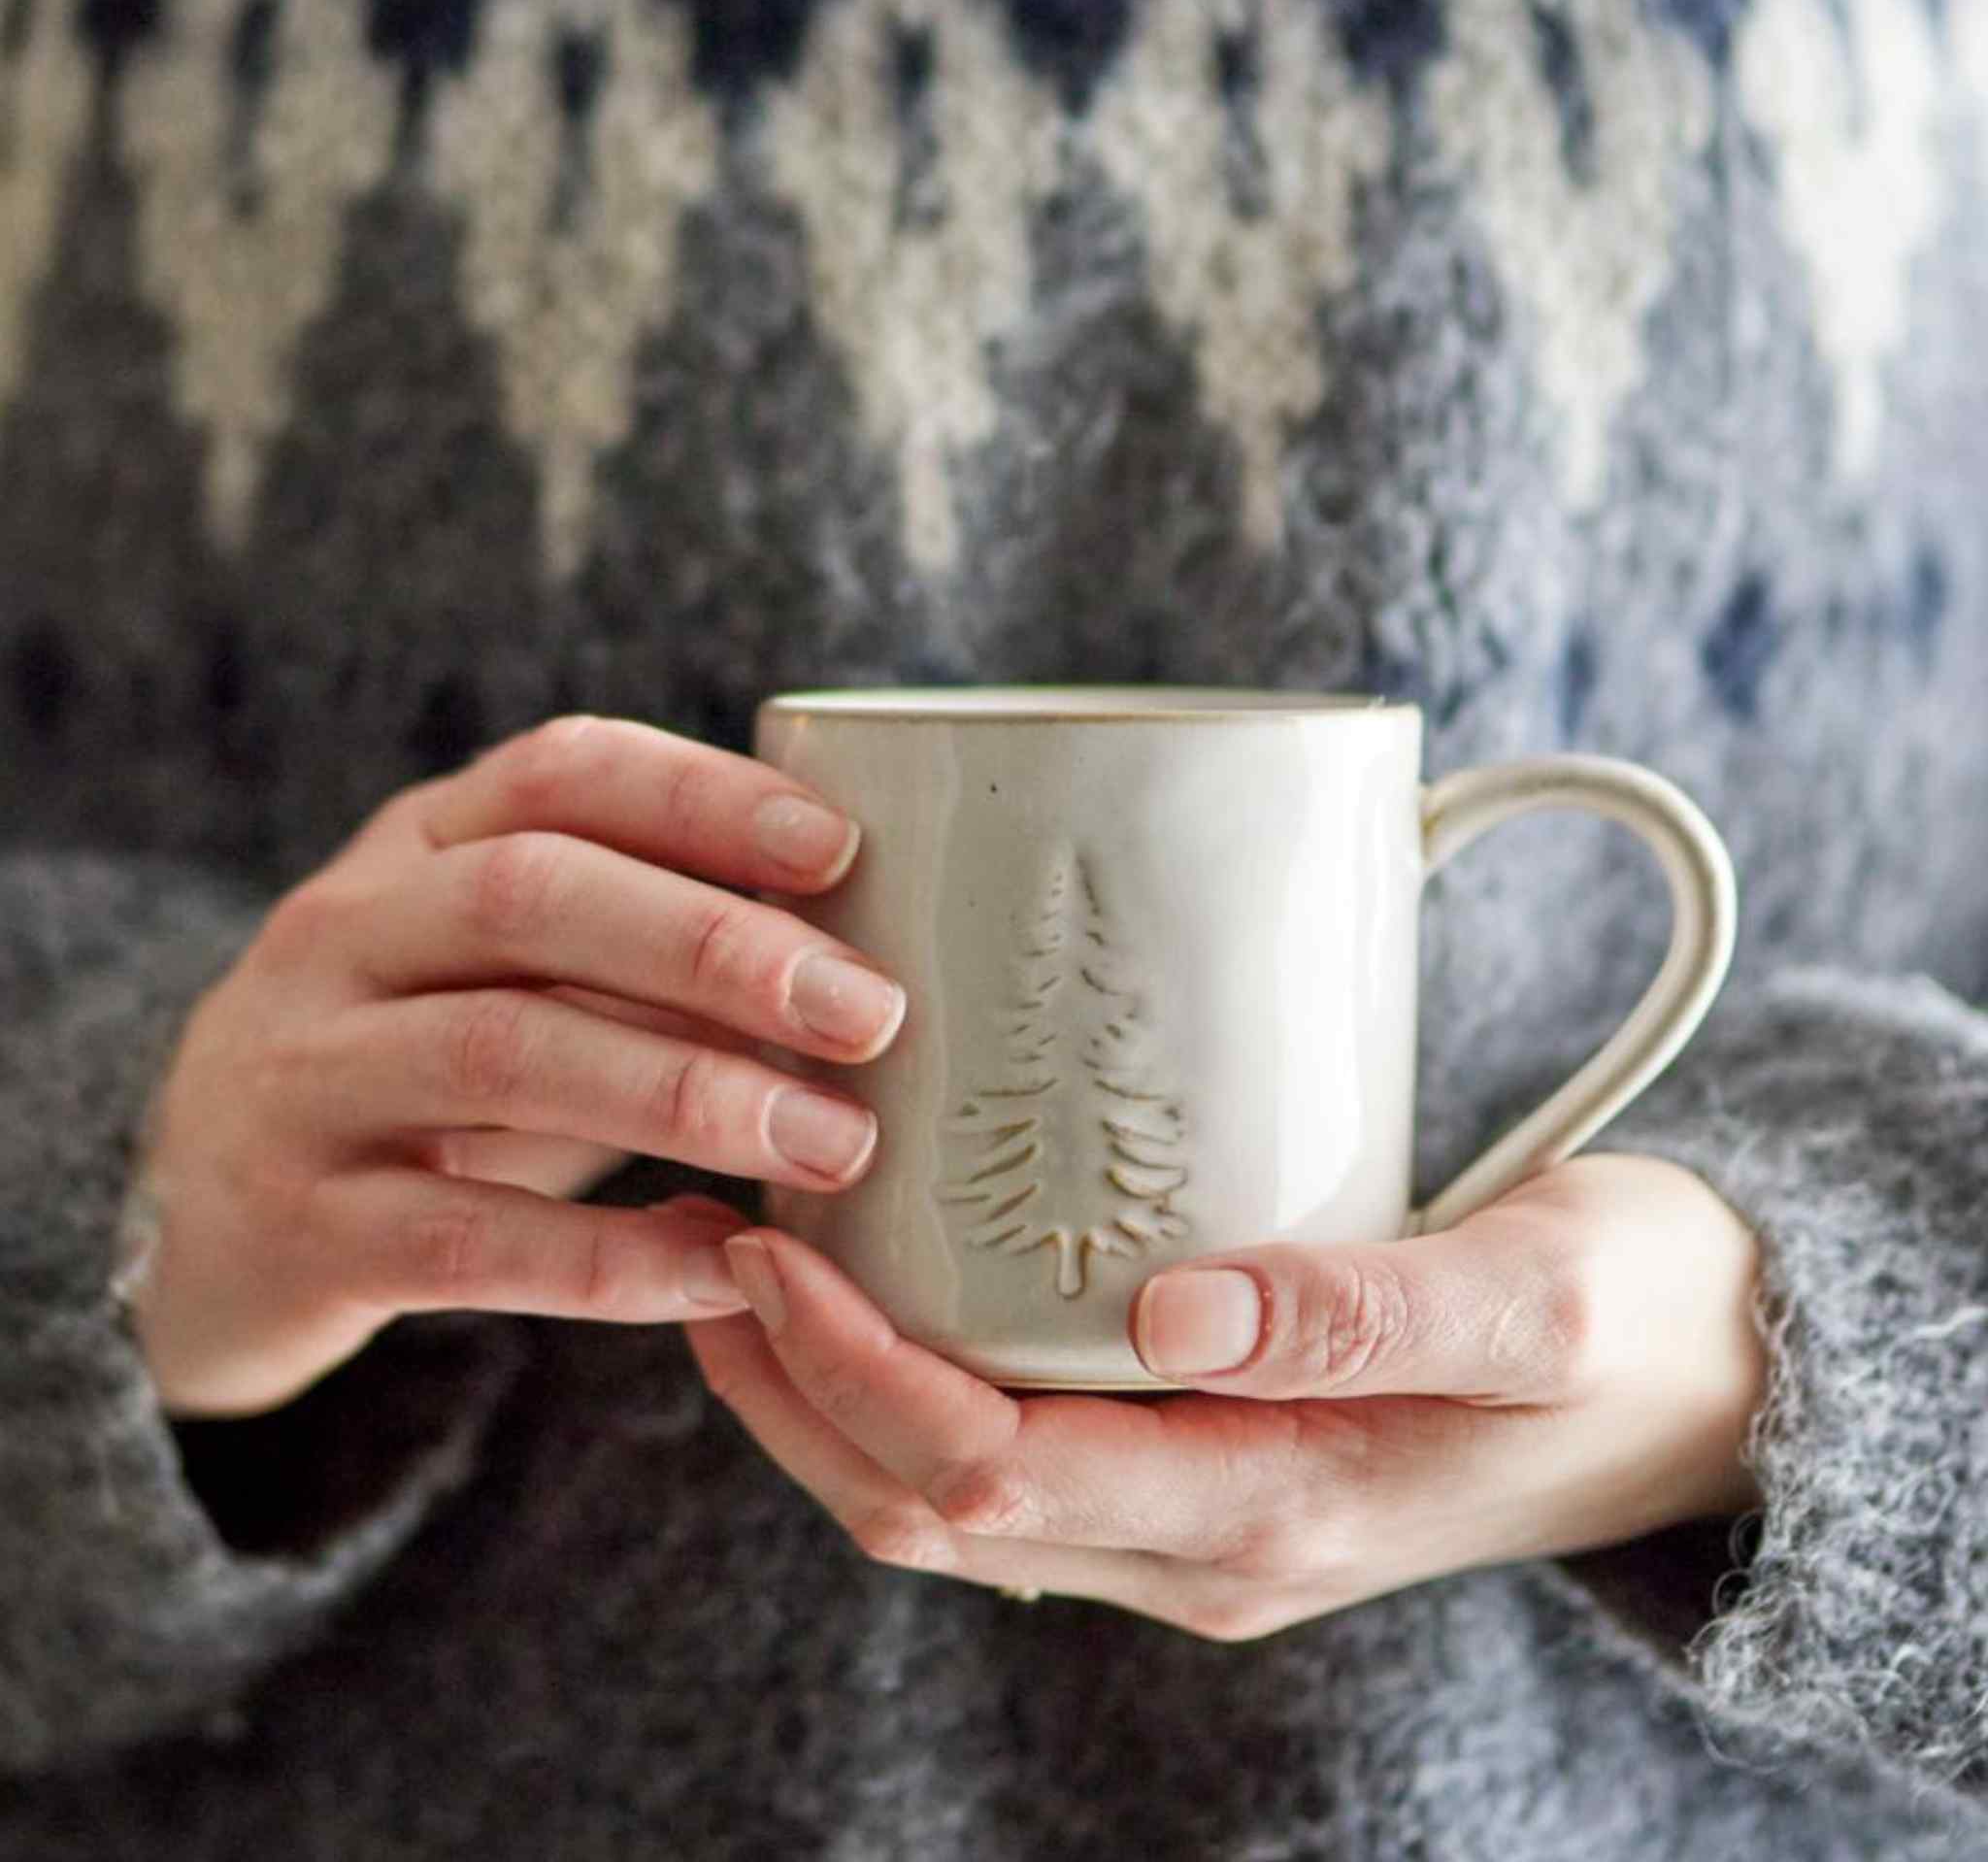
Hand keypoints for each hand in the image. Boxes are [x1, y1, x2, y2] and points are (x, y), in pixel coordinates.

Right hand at [126, 714, 906, 1416]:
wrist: (198, 1213)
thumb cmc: (422, 1065)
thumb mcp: (498, 964)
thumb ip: (637, 933)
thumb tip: (864, 950)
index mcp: (416, 844)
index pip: (559, 773)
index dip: (702, 797)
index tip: (841, 848)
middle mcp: (344, 936)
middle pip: (531, 899)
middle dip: (716, 948)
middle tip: (868, 1014)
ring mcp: (307, 1080)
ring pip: (504, 1054)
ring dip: (688, 1094)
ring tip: (835, 1145)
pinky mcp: (303, 1230)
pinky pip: (468, 1241)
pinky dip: (609, 1257)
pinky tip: (721, 1267)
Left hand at [687, 1153, 1767, 1640]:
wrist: (1705, 1389)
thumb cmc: (1632, 1325)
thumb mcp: (1531, 1298)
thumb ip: (1365, 1311)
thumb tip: (1175, 1310)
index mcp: (1264, 1516)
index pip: (984, 1474)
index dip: (848, 1372)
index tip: (762, 1247)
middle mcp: (1207, 1547)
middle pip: (932, 1503)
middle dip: (795, 1390)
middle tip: (713, 1243)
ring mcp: (1202, 1524)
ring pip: (957, 1498)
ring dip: (837, 1395)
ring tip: (756, 1264)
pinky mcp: (1212, 1471)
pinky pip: (1019, 1459)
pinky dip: (920, 1385)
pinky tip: (898, 1288)